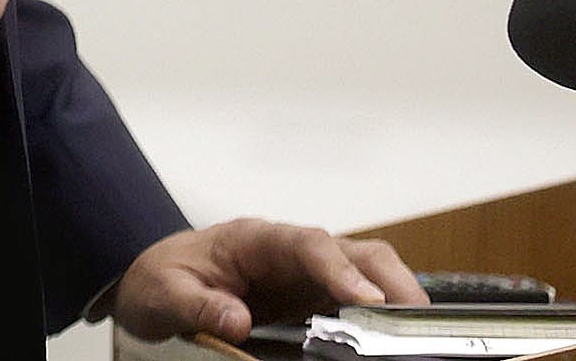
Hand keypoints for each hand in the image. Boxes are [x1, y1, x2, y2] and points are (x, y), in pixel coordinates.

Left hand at [110, 218, 424, 343]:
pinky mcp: (314, 298)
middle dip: (391, 278)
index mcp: (255, 239)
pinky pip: (359, 299)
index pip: (308, 243)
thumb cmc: (163, 277)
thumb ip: (198, 305)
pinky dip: (382, 314)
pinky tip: (395, 337)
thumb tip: (236, 320)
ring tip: (418, 333)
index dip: (340, 268)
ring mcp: (307, 274)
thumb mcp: (166, 293)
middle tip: (416, 317)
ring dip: (396, 295)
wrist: (157, 280)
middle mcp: (290, 251)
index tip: (367, 297)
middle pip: (354, 251)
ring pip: (367, 272)